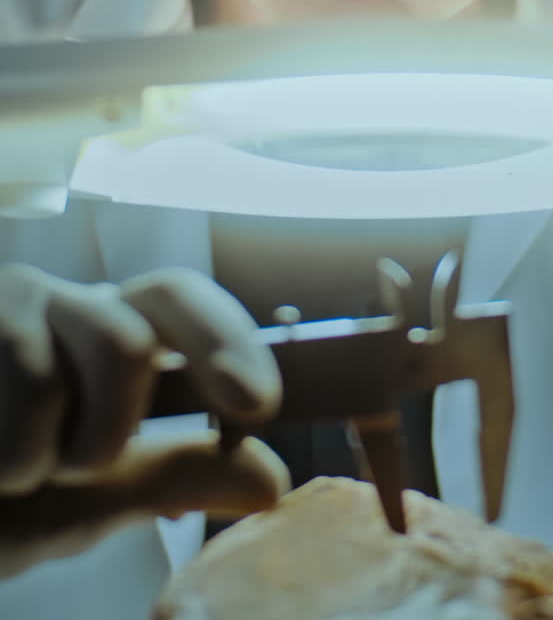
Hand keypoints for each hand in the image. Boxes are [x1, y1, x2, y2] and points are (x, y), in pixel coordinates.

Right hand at [0, 263, 286, 578]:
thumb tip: (273, 481)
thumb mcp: (86, 502)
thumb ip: (173, 479)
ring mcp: (8, 306)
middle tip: (91, 465)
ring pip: (85, 355)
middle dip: (119, 416)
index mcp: (106, 339)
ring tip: (8, 472)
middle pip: (136, 325)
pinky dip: (11, 456)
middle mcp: (62, 306)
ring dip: (53, 451)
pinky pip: (28, 373)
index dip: (228, 341)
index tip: (258, 405)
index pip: (182, 303)